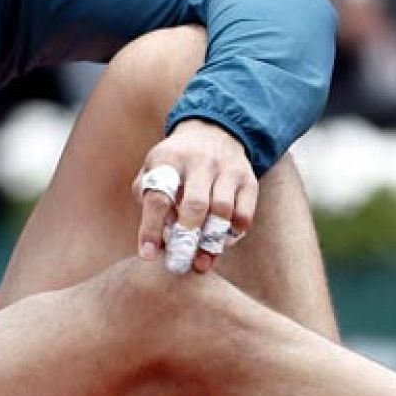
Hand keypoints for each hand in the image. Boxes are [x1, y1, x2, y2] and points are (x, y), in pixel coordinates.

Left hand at [134, 118, 254, 274]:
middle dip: (187, 237)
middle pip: (195, 204)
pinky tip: (220, 242)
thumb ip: (147, 201)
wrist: (213, 132)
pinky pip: (244, 215)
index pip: (158, 197)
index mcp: (169, 159)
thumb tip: (157, 241)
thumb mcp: (152, 170)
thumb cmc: (174, 164)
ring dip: (210, 241)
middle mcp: (199, 162)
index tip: (147, 255)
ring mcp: (227, 169)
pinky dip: (233, 235)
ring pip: (223, 211)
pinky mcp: (248, 180)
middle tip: (179, 262)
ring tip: (199, 262)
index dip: (151, 228)